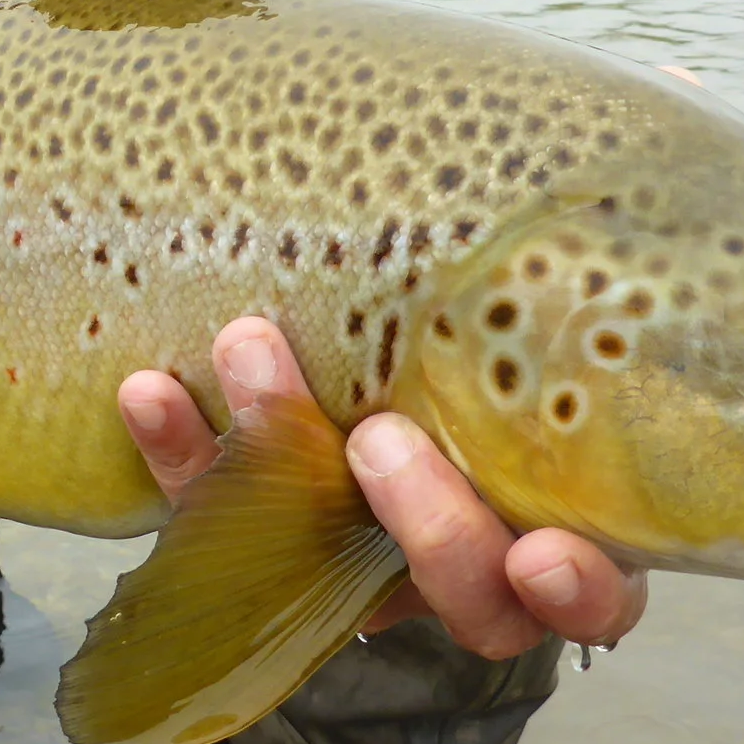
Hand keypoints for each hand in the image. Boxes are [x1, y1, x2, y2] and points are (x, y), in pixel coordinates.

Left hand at [119, 317, 646, 658]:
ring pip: (331, 572)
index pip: (595, 592)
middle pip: (467, 598)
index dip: (580, 590)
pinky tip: (148, 393)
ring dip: (282, 475)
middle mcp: (470, 564)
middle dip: (426, 527)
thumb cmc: (508, 326)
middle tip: (376, 440)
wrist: (396, 332)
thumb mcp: (535, 308)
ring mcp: (365, 566)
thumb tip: (566, 145)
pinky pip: (218, 523)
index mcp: (565, 523)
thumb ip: (542, 278)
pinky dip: (183, 457)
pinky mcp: (265, 544)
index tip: (542, 554)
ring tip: (249, 361)